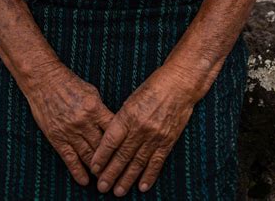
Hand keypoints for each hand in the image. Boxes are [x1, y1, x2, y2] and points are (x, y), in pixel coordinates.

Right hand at [24, 61, 114, 186]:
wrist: (44, 80)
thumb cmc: (69, 83)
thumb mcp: (91, 92)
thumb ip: (101, 109)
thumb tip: (112, 125)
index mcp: (95, 108)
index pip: (113, 131)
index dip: (122, 144)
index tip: (128, 153)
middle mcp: (84, 122)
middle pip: (102, 147)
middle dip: (112, 161)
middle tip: (120, 172)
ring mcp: (70, 131)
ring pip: (88, 155)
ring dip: (97, 169)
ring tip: (105, 179)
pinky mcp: (57, 138)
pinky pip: (70, 159)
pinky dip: (78, 171)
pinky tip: (85, 181)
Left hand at [89, 65, 193, 195]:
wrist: (179, 84)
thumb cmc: (153, 88)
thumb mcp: (132, 99)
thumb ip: (122, 119)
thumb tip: (110, 139)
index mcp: (128, 114)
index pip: (110, 140)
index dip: (101, 156)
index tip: (94, 168)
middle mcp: (140, 127)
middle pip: (122, 155)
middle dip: (111, 173)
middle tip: (102, 187)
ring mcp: (155, 136)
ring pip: (138, 162)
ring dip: (127, 179)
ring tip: (117, 192)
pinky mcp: (168, 141)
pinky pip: (156, 162)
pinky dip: (149, 176)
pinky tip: (141, 187)